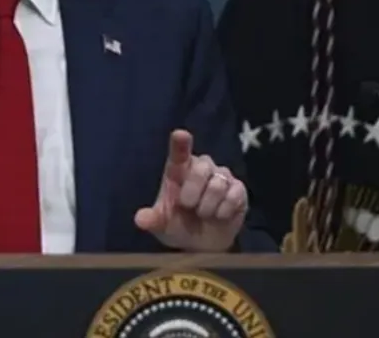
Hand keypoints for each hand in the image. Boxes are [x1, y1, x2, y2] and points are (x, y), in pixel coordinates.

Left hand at [134, 129, 247, 251]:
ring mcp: (221, 176)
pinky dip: (224, 211)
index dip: (181, 143)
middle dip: (193, 192)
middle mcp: (201, 167)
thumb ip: (152, 220)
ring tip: (204, 214)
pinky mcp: (238, 189)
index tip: (180, 134)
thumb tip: (140, 220)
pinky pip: (234, 195)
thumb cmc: (178, 225)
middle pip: (201, 169)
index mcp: (178, 170)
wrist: (201, 244)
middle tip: (188, 207)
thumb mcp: (162, 226)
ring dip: (208, 207)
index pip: (179, 152)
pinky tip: (219, 216)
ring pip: (217, 185)